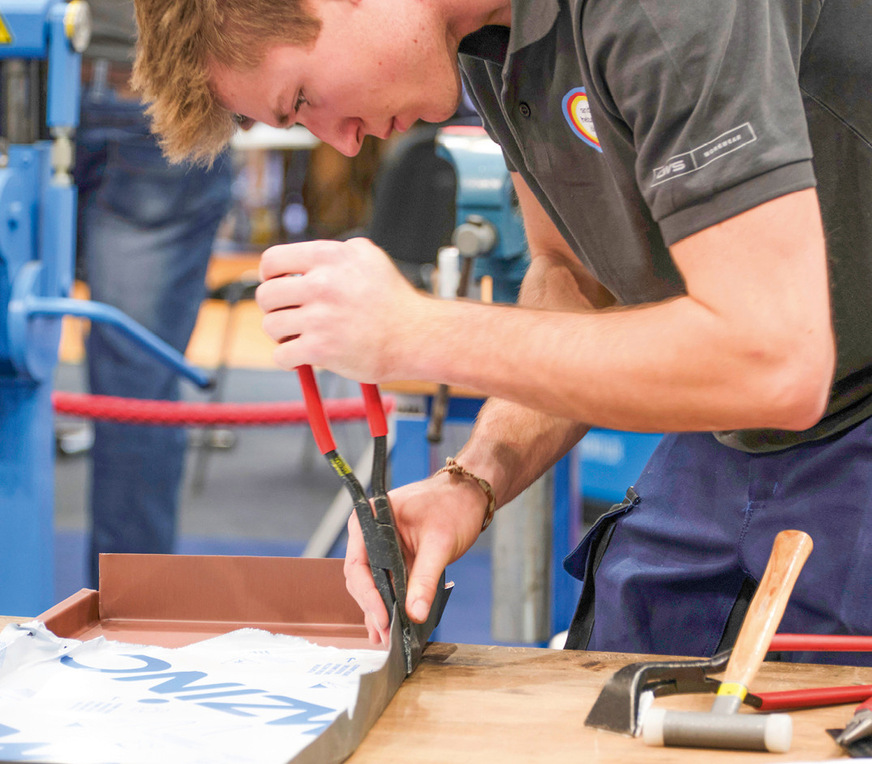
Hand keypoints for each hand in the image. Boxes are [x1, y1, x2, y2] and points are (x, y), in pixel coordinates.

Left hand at [256, 237, 426, 380]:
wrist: (417, 336)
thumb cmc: (394, 301)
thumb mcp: (368, 257)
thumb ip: (333, 253)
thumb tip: (296, 263)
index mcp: (331, 258)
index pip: (273, 260)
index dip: (268, 275)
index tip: (276, 285)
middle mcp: (323, 284)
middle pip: (266, 295)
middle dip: (274, 309)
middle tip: (289, 316)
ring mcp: (321, 318)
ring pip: (271, 326)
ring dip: (282, 335)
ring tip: (301, 337)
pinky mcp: (321, 349)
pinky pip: (282, 355)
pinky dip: (290, 360)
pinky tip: (305, 358)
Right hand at [343, 472, 488, 645]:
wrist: (470, 495)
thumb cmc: (453, 505)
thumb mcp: (440, 544)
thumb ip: (425, 578)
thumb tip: (414, 613)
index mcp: (371, 520)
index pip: (357, 564)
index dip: (367, 595)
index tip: (382, 617)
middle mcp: (370, 533)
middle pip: (361, 578)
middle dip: (372, 607)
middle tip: (385, 633)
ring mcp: (382, 546)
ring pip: (372, 584)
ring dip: (378, 610)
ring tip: (385, 637)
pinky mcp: (395, 557)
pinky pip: (388, 583)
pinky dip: (390, 602)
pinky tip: (391, 625)